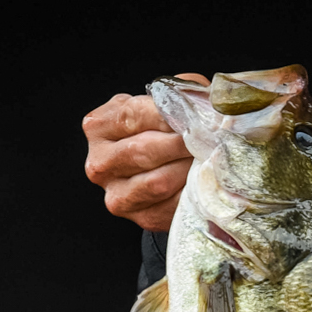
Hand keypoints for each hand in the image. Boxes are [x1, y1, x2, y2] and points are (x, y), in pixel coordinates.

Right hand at [81, 73, 205, 231]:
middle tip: (212, 139)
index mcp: (99, 127)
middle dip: (183, 144)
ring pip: (157, 182)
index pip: (134, 116)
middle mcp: (100, 162)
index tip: (198, 117)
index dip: (170, 115)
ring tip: (212, 159)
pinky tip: (208, 182)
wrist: (169, 169)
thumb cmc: (168, 130)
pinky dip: (194, 194)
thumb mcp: (171, 102)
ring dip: (189, 170)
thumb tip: (206, 103)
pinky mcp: (141, 217)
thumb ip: (182, 94)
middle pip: (143, 151)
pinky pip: (172, 206)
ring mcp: (117, 194)